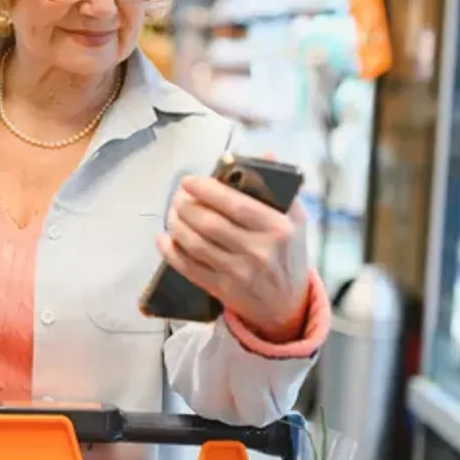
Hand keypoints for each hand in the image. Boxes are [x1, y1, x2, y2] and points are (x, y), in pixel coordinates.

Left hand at [157, 174, 310, 340]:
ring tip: (172, 212)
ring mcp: (239, 274)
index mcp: (278, 228)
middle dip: (186, 205)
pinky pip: (189, 268)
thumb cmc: (289, 253)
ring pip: (195, 244)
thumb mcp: (295, 219)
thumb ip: (279, 187)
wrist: (287, 304)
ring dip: (176, 225)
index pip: (235, 204)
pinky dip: (171, 252)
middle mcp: (259, 251)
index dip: (207, 190)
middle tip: (177, 195)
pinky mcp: (223, 290)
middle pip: (209, 223)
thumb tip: (261, 154)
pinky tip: (164, 239)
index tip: (189, 180)